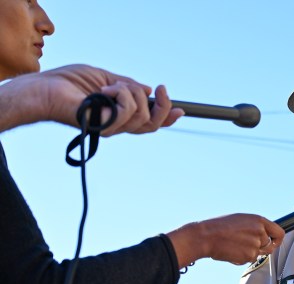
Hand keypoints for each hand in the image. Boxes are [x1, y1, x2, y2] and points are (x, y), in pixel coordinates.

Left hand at [1, 64, 182, 134]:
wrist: (45, 90)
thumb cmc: (68, 83)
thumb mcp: (105, 77)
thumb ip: (127, 85)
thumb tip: (146, 89)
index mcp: (118, 115)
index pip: (148, 123)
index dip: (166, 118)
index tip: (180, 110)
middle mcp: (117, 125)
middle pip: (153, 124)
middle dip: (163, 106)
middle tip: (160, 88)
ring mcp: (112, 128)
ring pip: (142, 114)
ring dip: (130, 92)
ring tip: (110, 85)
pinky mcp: (106, 127)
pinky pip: (127, 110)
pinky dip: (120, 94)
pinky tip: (104, 90)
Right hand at [167, 214, 284, 267]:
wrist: (206, 237)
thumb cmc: (219, 227)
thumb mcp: (241, 220)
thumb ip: (255, 226)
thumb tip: (265, 234)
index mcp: (258, 220)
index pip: (279, 232)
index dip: (278, 239)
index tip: (275, 242)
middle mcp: (260, 232)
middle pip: (269, 245)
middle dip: (260, 248)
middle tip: (246, 245)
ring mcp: (255, 245)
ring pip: (258, 253)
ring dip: (250, 252)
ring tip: (235, 245)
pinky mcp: (248, 256)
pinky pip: (249, 260)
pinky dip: (241, 258)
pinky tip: (231, 250)